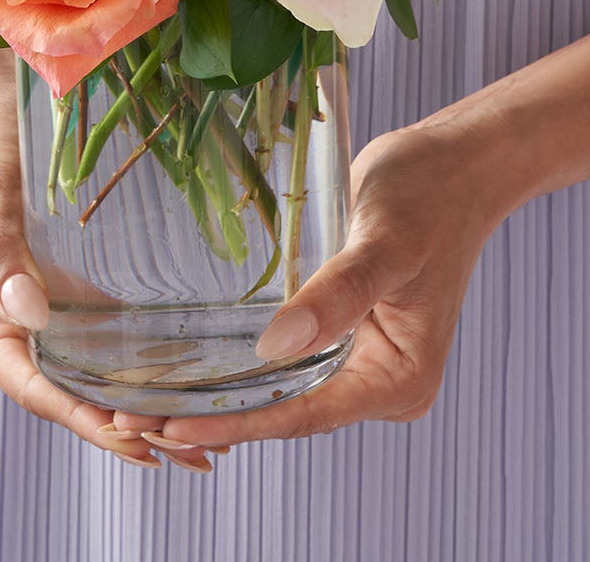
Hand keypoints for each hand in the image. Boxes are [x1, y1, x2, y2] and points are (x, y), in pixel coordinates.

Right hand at [0, 82, 219, 473]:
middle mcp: (10, 333)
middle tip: (198, 451)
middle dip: (130, 429)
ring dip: (144, 406)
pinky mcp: (71, 292)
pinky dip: (143, 364)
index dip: (91, 420)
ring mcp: (43, 316)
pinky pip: (108, 340)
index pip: (39, 390)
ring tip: (209, 434)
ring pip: (95, 377)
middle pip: (72, 396)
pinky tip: (192, 378)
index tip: (142, 441)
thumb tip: (31, 316)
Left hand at [118, 116, 510, 448]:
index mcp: (397, 380)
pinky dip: (242, 360)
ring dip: (223, 391)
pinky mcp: (344, 328)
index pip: (301, 414)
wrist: (455, 163)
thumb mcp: (385, 243)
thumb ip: (336, 294)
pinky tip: (191, 358)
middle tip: (133, 414)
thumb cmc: (427, 195)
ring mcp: (362, 356)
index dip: (233, 424)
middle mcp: (379, 381)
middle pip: (286, 409)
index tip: (168, 427)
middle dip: (216, 416)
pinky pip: (288, 355)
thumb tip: (274, 348)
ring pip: (282, 386)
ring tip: (148, 395)